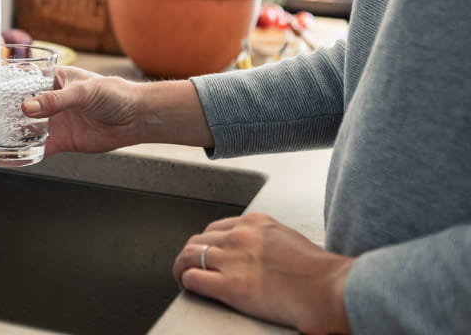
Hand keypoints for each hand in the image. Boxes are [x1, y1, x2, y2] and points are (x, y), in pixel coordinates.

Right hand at [22, 67, 213, 154]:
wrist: (135, 118)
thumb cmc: (114, 94)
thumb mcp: (83, 92)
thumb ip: (54, 101)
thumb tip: (27, 108)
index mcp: (53, 79)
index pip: (23, 80)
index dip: (4, 86)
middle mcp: (50, 101)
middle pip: (20, 107)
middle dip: (3, 113)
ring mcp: (55, 121)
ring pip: (26, 129)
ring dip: (10, 134)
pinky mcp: (62, 141)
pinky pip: (38, 148)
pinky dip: (24, 154)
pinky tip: (10, 159)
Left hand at [172, 213, 353, 334]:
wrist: (332, 290)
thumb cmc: (321, 273)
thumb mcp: (289, 240)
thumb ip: (268, 242)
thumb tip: (260, 256)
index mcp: (256, 223)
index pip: (218, 227)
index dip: (208, 242)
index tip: (208, 252)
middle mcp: (241, 235)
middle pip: (200, 239)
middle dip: (192, 253)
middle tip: (190, 266)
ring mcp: (234, 259)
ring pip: (190, 255)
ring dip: (182, 266)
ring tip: (182, 276)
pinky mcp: (231, 286)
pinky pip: (193, 278)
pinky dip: (186, 281)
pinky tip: (188, 287)